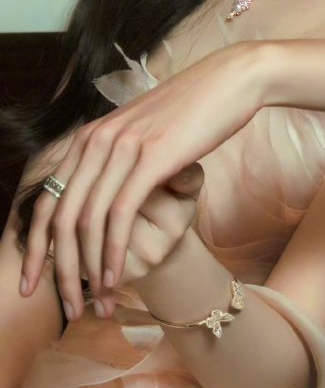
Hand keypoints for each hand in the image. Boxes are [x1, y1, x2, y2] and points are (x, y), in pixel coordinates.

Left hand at [21, 43, 264, 317]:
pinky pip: (120, 214)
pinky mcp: (150, 156)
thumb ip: (119, 157)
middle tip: (67, 307)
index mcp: (88, 137)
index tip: (31, 283)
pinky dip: (113, 252)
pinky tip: (116, 277)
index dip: (35, 248)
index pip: (46, 201)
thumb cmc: (193, 109)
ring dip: (87, 270)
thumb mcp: (142, 133)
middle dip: (58, 270)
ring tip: (94, 302)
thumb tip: (105, 186)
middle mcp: (95, 141)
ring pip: (87, 221)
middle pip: (60, 218)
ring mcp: (121, 147)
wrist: (230, 80)